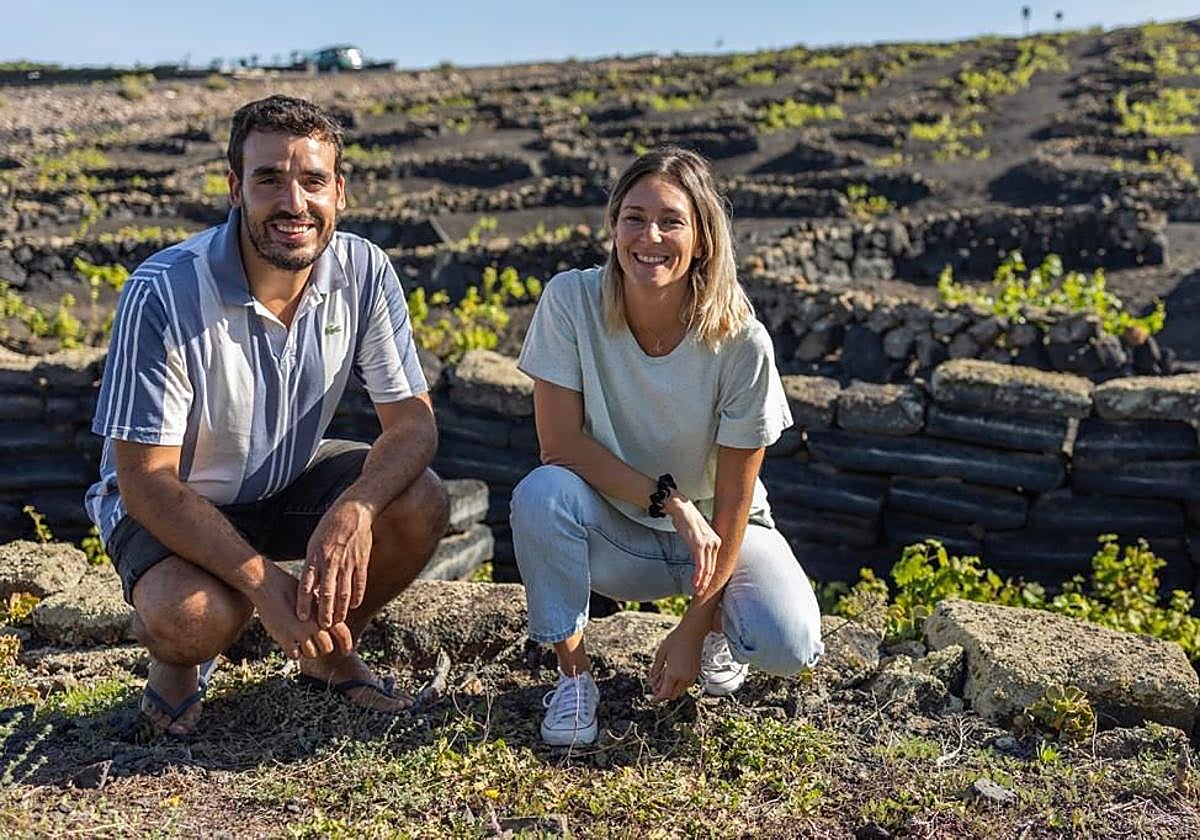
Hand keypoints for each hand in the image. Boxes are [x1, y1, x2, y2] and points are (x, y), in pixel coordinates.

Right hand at [257, 567, 353, 658]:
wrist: (268, 586)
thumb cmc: (291, 589)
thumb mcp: (312, 597)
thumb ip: (324, 611)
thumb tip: (336, 623)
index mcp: (323, 613)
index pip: (342, 634)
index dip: (346, 645)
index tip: (346, 652)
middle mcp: (313, 624)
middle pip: (327, 648)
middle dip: (323, 648)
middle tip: (318, 645)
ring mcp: (298, 633)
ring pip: (311, 654)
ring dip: (309, 652)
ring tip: (304, 644)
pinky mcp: (283, 638)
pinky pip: (295, 655)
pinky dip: (295, 653)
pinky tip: (293, 645)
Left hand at [297, 500, 373, 626]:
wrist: (352, 511)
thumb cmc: (329, 528)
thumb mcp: (315, 544)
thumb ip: (312, 566)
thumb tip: (310, 588)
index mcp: (315, 557)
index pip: (306, 585)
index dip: (303, 603)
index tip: (301, 617)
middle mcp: (330, 562)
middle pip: (325, 593)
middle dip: (323, 613)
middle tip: (322, 627)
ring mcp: (347, 562)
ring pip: (343, 592)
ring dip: (340, 609)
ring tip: (338, 621)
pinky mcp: (361, 561)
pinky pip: (359, 583)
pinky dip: (357, 596)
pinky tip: (354, 606)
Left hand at [649, 623, 705, 701]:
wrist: (693, 632)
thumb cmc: (677, 639)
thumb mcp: (661, 653)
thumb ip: (655, 668)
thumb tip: (651, 679)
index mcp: (673, 674)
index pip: (664, 694)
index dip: (657, 699)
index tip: (652, 700)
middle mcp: (684, 678)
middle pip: (672, 695)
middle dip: (663, 694)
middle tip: (656, 686)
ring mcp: (692, 676)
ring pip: (680, 691)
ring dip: (671, 689)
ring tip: (663, 677)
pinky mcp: (696, 673)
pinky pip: (686, 685)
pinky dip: (678, 684)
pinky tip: (672, 674)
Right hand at [666, 494, 720, 597]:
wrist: (682, 509)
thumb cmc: (687, 522)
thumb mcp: (697, 536)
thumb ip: (700, 547)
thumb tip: (698, 557)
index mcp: (716, 542)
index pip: (714, 564)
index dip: (710, 577)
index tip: (704, 586)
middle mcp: (715, 543)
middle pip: (713, 568)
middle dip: (707, 583)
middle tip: (701, 593)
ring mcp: (708, 544)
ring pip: (707, 568)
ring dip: (702, 582)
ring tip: (697, 591)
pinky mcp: (699, 545)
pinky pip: (700, 564)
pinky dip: (698, 575)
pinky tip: (695, 583)